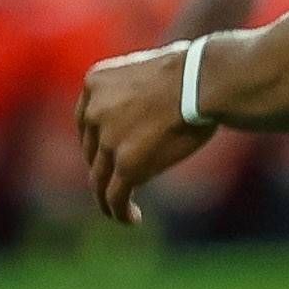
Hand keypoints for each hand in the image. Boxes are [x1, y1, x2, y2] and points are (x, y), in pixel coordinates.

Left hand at [75, 40, 217, 224]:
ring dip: (107, 198)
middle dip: (104, 168)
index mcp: (95, 82)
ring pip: (99, 179)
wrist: (203, 80)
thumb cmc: (193, 72)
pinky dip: (119, 211)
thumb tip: (149, 106)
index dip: (95, 141)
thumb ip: (136, 90)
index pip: (85, 120)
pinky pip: (114, 196)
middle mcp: (94, 111)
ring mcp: (108, 140)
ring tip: (120, 211)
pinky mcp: (127, 165)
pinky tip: (132, 218)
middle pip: (91, 151)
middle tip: (119, 181)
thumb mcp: (149, 69)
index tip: (108, 154)